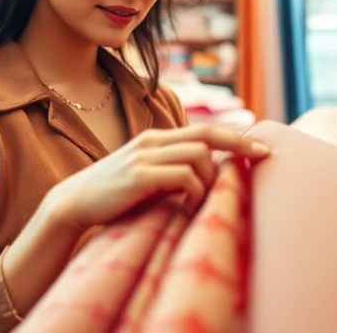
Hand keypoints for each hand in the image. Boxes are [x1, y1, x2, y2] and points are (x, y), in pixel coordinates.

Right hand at [42, 124, 269, 233]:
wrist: (72, 204)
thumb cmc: (112, 197)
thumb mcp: (145, 177)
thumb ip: (171, 171)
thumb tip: (207, 178)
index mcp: (155, 139)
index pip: (204, 130)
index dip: (236, 136)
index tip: (261, 148)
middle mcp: (152, 142)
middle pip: (208, 134)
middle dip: (240, 144)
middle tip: (264, 157)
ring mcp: (145, 157)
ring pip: (199, 155)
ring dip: (212, 180)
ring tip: (207, 200)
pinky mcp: (140, 176)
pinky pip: (183, 176)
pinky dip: (196, 191)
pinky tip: (191, 206)